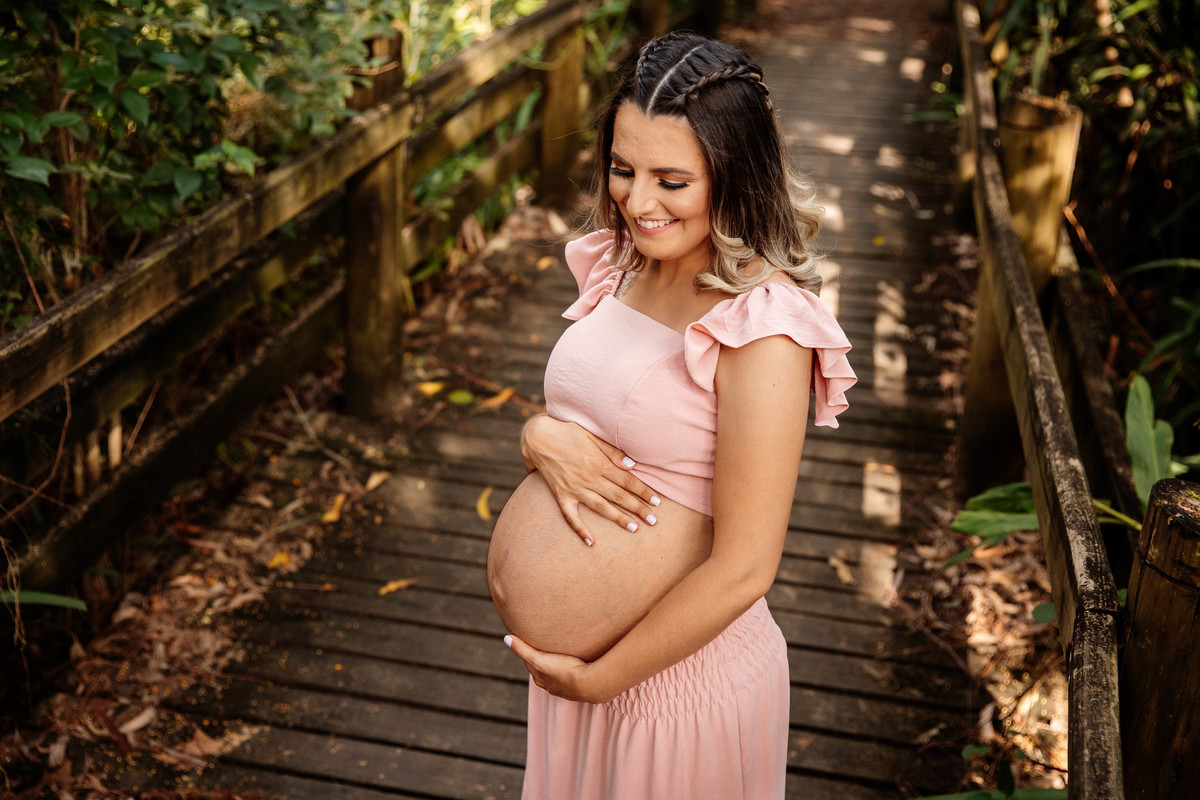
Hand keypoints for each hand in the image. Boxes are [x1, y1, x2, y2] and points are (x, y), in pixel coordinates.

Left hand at [504, 634, 613, 702]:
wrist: (590, 684)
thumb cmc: (563, 671)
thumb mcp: (538, 659)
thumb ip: (522, 649)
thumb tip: (506, 638)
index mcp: (540, 679)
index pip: (531, 662)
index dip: (530, 650)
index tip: (532, 639)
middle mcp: (551, 685)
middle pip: (544, 668)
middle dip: (543, 657)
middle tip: (546, 642)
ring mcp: (566, 687)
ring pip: (558, 671)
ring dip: (558, 663)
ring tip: (562, 650)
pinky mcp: (580, 685)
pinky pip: (572, 674)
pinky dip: (570, 667)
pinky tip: (576, 661)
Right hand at [521, 415, 660, 545]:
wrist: (536, 436)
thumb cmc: (567, 432)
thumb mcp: (591, 435)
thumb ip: (612, 451)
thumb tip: (632, 465)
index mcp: (598, 462)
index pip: (627, 480)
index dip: (643, 491)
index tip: (657, 501)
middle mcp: (588, 478)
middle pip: (619, 496)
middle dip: (638, 508)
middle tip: (654, 520)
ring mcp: (574, 488)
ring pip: (601, 507)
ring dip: (618, 519)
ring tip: (634, 528)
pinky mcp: (561, 495)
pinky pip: (570, 517)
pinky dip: (580, 530)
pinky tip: (591, 542)